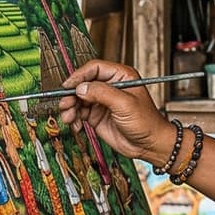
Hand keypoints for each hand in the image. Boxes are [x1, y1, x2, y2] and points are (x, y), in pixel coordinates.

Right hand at [60, 60, 176, 163]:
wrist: (150, 145)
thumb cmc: (147, 122)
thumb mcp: (125, 104)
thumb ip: (102, 93)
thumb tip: (81, 87)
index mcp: (120, 76)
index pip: (94, 69)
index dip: (79, 76)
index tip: (68, 86)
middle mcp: (109, 86)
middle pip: (83, 84)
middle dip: (71, 95)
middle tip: (65, 104)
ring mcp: (102, 101)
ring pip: (78, 99)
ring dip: (70, 108)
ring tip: (68, 118)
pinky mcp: (97, 116)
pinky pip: (79, 113)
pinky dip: (74, 119)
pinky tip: (75, 125)